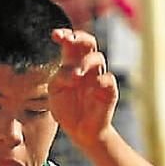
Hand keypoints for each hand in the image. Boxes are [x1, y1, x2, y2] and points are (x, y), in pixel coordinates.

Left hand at [48, 28, 117, 148]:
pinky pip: (107, 79)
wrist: (80, 130)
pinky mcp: (109, 90)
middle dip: (80, 38)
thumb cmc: (66, 108)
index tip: (55, 35)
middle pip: (89, 42)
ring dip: (85, 63)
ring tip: (74, 76)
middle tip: (69, 41)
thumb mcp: (55, 91)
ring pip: (98, 58)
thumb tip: (71, 72)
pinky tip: (92, 87)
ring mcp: (99, 76)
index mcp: (72, 63)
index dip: (65, 35)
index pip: (72, 43)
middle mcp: (87, 66)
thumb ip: (59, 78)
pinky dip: (99, 80)